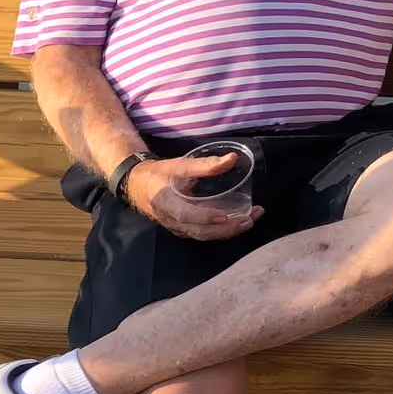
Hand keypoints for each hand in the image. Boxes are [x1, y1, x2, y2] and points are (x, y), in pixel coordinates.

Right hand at [124, 154, 261, 241]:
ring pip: (205, 235)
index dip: (205, 217)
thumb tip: (232, 158)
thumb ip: (205, 165)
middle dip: (226, 229)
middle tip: (249, 219)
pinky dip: (223, 229)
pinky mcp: (186, 228)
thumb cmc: (160, 174)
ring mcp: (179, 227)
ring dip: (229, 230)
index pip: (185, 214)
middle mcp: (172, 220)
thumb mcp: (180, 165)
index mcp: (166, 203)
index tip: (224, 216)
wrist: (140, 186)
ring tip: (251, 219)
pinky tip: (241, 220)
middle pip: (200, 231)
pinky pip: (205, 233)